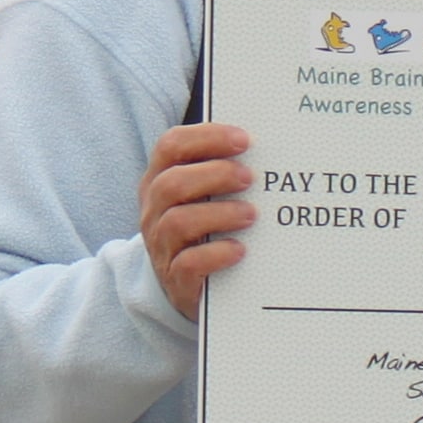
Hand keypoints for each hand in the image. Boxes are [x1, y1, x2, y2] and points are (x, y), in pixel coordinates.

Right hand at [141, 123, 256, 317]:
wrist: (188, 285)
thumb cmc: (205, 227)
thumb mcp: (204, 195)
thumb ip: (223, 169)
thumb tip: (267, 148)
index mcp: (160, 179)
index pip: (171, 145)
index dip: (206, 137)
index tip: (244, 140)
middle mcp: (154, 210)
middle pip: (171, 183)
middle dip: (215, 175)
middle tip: (250, 178)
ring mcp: (161, 246)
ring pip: (178, 222)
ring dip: (220, 214)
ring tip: (251, 215)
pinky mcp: (176, 279)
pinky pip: (189, 263)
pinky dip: (217, 254)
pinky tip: (240, 249)